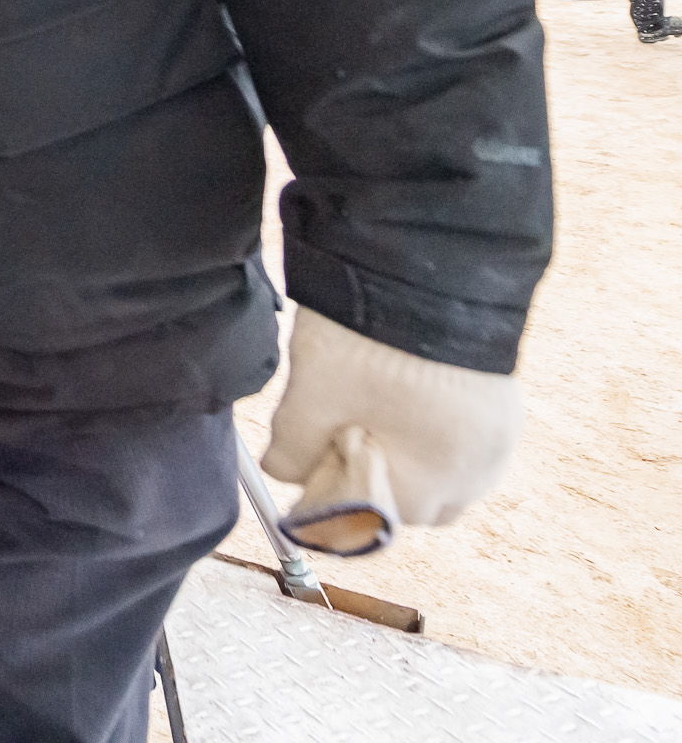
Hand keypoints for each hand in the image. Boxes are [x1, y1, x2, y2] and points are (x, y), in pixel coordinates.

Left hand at [261, 306, 522, 552]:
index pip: (367, 520)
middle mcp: (475, 476)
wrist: (429, 271)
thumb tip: (283, 473)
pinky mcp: (508, 409)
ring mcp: (499, 443)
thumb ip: (292, 448)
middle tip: (340, 427)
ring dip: (408, 455)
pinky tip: (408, 398)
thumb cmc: (365, 343)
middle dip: (374, 475)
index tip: (309, 455)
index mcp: (427, 486)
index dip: (330, 489)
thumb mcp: (311, 396)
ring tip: (374, 407)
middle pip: (414, 502)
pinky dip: (436, 432)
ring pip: (444, 473)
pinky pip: (468, 444)